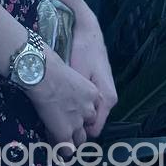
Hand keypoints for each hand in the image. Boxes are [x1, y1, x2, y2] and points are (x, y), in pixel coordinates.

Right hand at [23, 46, 103, 159]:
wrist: (40, 72)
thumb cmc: (49, 64)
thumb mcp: (69, 72)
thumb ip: (72, 86)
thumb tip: (62, 89)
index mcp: (93, 94)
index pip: (94, 112)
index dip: (84, 114)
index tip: (74, 114)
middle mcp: (89, 111)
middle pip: (89, 126)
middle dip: (79, 126)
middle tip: (67, 124)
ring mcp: (77, 123)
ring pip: (80, 140)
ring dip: (71, 139)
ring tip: (60, 137)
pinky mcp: (64, 132)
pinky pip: (67, 150)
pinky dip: (62, 150)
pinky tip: (55, 146)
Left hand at [67, 12, 116, 136]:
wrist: (88, 31)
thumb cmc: (82, 51)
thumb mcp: (76, 75)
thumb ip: (74, 99)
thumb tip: (65, 120)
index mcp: (107, 99)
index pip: (95, 130)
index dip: (78, 134)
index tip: (61, 134)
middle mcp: (109, 99)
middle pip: (92, 122)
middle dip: (76, 126)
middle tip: (55, 124)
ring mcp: (105, 92)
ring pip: (90, 113)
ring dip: (76, 115)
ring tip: (57, 113)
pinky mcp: (99, 85)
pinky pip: (90, 103)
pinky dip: (78, 105)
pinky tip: (63, 100)